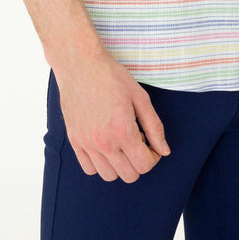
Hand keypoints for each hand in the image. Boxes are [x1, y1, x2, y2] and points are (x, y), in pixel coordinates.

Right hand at [54, 47, 170, 182]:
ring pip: (109, 176)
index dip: (154, 156)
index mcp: (122, 131)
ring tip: (121, 141)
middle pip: (129, 175)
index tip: (151, 143)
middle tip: (137, 139)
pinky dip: (100, 164)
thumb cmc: (112, 76)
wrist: (80, 63)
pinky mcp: (74, 141)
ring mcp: (86, 144)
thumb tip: (164, 151)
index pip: (145, 165)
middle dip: (139, 161)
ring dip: (120, 164)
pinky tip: (105, 144)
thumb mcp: (140, 97)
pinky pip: (89, 169)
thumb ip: (154, 126)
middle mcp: (103, 143)